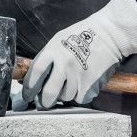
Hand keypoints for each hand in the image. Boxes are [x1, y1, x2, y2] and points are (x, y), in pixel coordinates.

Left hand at [22, 0, 136, 108]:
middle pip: (49, 92)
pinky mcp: (90, 83)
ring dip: (66, 94)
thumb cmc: (82, 35)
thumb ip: (48, 57)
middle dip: (45, 101)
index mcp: (53, 50)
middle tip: (45, 102)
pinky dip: (80, 94)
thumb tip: (36, 76)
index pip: (36, 72)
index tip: (27, 95)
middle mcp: (64, 64)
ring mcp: (77, 74)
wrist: (109, 34)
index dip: (29, 87)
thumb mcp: (59, 40)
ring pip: (65, 96)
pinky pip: (80, 98)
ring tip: (73, 81)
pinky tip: (83, 82)